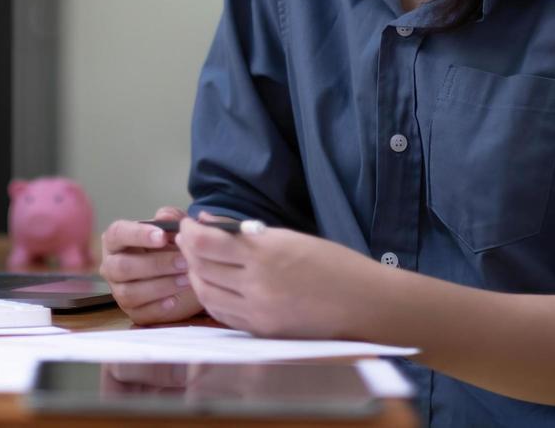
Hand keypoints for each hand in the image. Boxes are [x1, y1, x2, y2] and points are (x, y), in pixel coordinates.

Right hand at [99, 207, 203, 324]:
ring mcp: (119, 291)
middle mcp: (111, 265)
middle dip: (156, 264)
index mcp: (116, 240)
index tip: (162, 236)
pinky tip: (176, 299)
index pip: (118, 234)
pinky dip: (159, 307)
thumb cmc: (171, 246)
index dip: (138, 235)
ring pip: (130, 292)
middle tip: (184, 260)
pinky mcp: (132, 312)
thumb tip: (164, 217)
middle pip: (122, 267)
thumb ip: (170, 217)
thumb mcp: (174, 228)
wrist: (182, 273)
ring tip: (186, 279)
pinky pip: (140, 313)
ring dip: (161, 285)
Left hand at [176, 214, 374, 338]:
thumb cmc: (333, 264)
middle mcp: (257, 285)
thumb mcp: (288, 237)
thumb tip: (208, 223)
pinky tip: (215, 285)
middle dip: (189, 251)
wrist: (365, 305)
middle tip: (189, 240)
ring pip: (206, 294)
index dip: (189, 232)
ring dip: (196, 276)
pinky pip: (223, 314)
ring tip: (199, 262)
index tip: (189, 224)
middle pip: (201, 268)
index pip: (205, 243)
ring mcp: (258, 313)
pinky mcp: (262, 332)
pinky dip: (212, 297)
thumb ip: (245, 232)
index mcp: (265, 254)